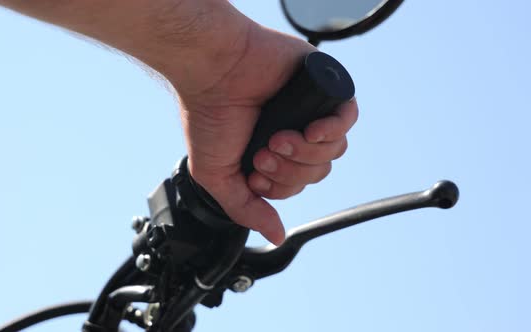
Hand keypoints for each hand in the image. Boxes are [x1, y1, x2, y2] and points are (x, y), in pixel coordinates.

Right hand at [177, 23, 358, 244]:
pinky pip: (347, 117)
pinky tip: (311, 129)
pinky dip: (332, 130)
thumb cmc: (208, 115)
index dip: (281, 186)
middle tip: (265, 151)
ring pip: (333, 151)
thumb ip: (246, 208)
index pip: (296, 184)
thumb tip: (276, 235)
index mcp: (270, 150)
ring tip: (279, 137)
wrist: (212, 70)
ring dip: (306, 152)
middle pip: (317, 172)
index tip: (256, 173)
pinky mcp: (321, 86)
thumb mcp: (217, 175)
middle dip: (291, 170)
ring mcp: (309, 109)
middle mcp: (292, 130)